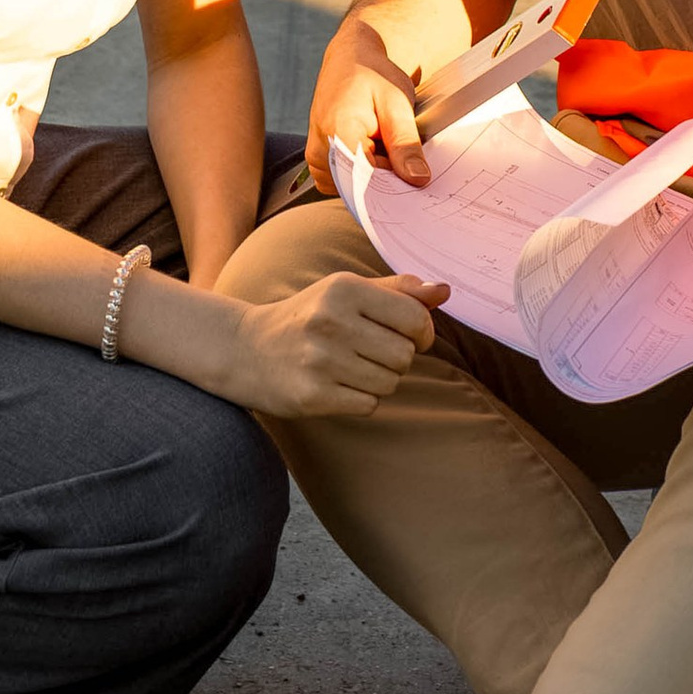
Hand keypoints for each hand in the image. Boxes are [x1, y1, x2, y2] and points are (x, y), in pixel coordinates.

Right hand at [222, 271, 447, 417]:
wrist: (247, 350)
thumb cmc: (309, 317)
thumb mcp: (346, 291)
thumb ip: (398, 290)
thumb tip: (444, 290)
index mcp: (344, 289)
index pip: (415, 319)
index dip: (423, 333)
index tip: (410, 336)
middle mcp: (330, 322)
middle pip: (405, 356)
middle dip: (397, 358)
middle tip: (370, 352)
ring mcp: (319, 361)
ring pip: (390, 383)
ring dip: (380, 380)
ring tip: (351, 367)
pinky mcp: (312, 395)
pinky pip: (369, 404)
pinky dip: (361, 399)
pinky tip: (338, 385)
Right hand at [308, 17, 431, 190]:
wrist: (349, 60)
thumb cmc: (372, 76)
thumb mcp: (397, 103)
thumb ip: (406, 144)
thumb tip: (418, 179)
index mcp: (337, 132)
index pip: (367, 182)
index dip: (393, 186)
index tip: (414, 181)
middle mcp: (320, 150)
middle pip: (360, 188)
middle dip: (387, 178)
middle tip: (403, 152)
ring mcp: (316, 158)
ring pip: (354, 188)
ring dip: (375, 174)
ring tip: (383, 143)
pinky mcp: (319, 161)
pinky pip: (345, 182)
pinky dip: (364, 171)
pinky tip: (373, 149)